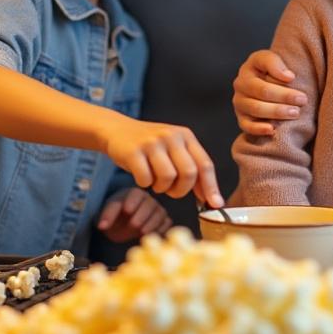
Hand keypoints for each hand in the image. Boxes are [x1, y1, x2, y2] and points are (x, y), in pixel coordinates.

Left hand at [97, 188, 170, 242]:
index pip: (137, 194)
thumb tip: (102, 226)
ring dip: (152, 223)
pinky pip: (167, 223)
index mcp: (134, 194)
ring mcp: (158, 210)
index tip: (127, 210)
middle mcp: (148, 200)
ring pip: (160, 214)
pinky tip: (151, 235)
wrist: (122, 228)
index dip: (133, 201)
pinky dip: (161, 229)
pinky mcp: (164, 221)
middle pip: (150, 204)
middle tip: (133, 225)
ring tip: (141, 232)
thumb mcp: (108, 215)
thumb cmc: (116, 218)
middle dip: (142, 215)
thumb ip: (107, 216)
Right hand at [101, 116, 223, 207]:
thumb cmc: (150, 147)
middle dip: (182, 190)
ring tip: (155, 182)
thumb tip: (212, 199)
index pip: (205, 164)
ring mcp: (152, 142)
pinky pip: (146, 179)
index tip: (214, 204)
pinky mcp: (134, 151)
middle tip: (171, 191)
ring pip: (168, 177)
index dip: (211, 187)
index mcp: (186, 136)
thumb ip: (192, 170)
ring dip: (162, 188)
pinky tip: (142, 177)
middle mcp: (171, 136)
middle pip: (189, 173)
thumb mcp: (174, 150)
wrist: (117, 130)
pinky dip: (145, 184)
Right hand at [231, 49, 308, 135]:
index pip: (264, 65)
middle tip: (303, 100)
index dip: (278, 71)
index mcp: (250, 67)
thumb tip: (288, 77)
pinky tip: (272, 130)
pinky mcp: (242, 119)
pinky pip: (247, 126)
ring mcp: (240, 102)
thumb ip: (278, 64)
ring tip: (295, 113)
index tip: (293, 78)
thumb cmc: (277, 75)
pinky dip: (259, 129)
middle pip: (263, 90)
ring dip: (277, 111)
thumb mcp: (276, 61)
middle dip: (284, 96)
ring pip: (256, 108)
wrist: (270, 92)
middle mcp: (241, 84)